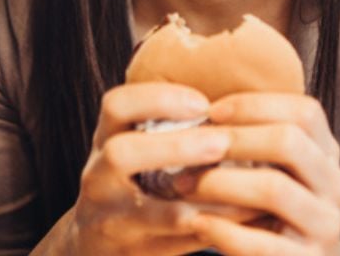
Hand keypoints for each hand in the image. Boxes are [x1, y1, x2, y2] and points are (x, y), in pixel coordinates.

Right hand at [72, 82, 263, 254]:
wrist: (93, 244)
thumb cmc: (130, 183)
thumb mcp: (133, 149)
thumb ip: (167, 127)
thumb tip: (241, 103)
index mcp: (105, 141)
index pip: (115, 106)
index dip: (156, 99)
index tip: (202, 102)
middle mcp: (98, 178)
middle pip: (120, 153)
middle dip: (174, 147)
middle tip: (221, 143)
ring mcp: (110, 220)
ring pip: (151, 211)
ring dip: (200, 198)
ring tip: (242, 184)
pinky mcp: (131, 254)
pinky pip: (176, 243)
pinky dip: (212, 227)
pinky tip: (246, 215)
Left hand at [183, 93, 339, 254]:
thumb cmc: (272, 208)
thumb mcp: (276, 169)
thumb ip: (255, 141)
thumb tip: (196, 108)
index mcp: (326, 153)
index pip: (304, 112)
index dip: (256, 105)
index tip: (212, 111)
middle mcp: (334, 185)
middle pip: (290, 142)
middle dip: (235, 140)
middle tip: (192, 147)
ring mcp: (325, 225)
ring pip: (274, 189)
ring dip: (220, 183)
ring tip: (183, 184)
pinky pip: (263, 244)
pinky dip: (224, 230)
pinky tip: (198, 222)